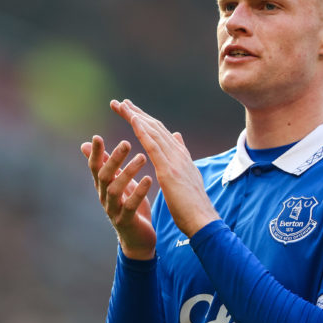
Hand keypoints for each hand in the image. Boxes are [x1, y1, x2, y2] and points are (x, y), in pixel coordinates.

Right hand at [80, 135, 156, 259]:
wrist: (138, 238)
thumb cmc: (128, 205)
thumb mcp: (116, 182)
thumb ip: (104, 164)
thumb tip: (84, 144)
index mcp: (102, 186)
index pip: (94, 167)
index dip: (94, 153)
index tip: (97, 137)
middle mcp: (104, 197)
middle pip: (104, 176)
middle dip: (113, 159)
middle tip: (126, 142)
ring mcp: (113, 210)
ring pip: (115, 190)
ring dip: (128, 172)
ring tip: (142, 157)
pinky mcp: (126, 221)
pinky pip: (130, 205)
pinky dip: (139, 192)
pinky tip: (149, 179)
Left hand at [111, 99, 218, 237]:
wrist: (202, 220)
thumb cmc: (192, 205)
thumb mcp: (187, 177)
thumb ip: (182, 156)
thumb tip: (178, 136)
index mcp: (181, 157)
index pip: (161, 134)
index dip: (146, 121)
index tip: (131, 111)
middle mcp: (178, 154)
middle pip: (155, 128)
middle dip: (137, 114)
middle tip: (120, 102)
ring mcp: (174, 160)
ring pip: (153, 131)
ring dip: (136, 116)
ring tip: (121, 105)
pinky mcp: (168, 169)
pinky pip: (153, 145)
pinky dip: (142, 130)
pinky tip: (132, 119)